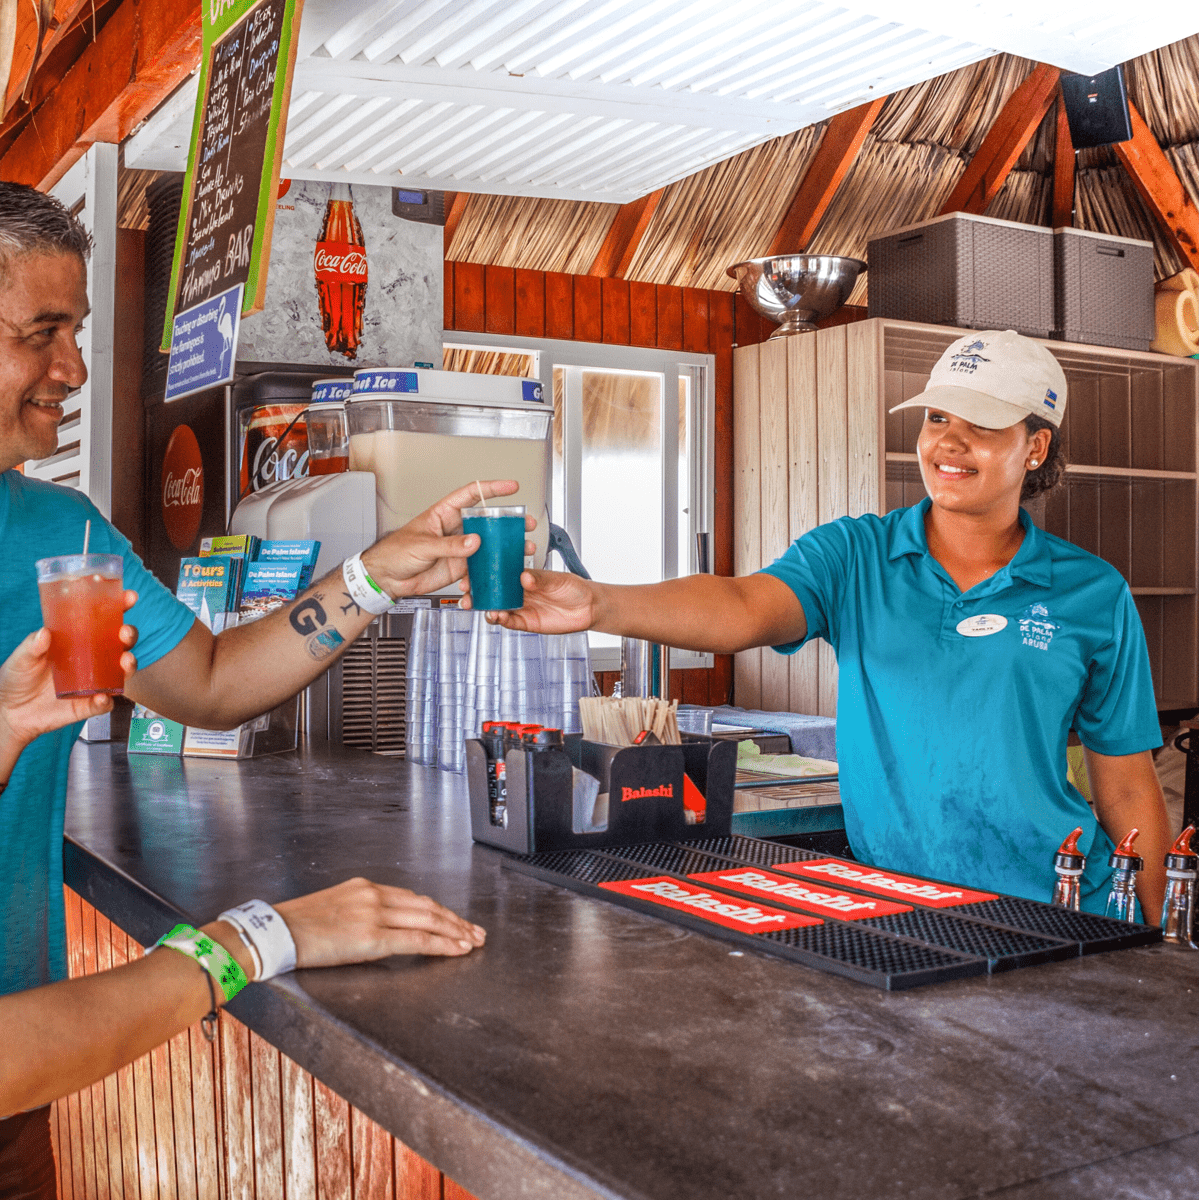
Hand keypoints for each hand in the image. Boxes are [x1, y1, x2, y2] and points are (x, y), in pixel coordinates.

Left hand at [0, 593, 138, 752]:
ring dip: (130, 664)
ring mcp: (94, 681)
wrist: (11, 713)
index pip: (104, 620)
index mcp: (78, 640)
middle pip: (120, 643)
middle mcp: (92, 659)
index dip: (120, 607)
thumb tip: (44, 633)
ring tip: (124, 661)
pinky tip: (102, 696)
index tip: (129, 597)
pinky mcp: (89, 704)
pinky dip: (107, 700)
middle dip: (129, 634)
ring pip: (122, 671)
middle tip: (125, 632)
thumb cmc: (17, 679)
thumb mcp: (21, 658)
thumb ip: (31, 646)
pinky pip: (106, 702)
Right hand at [271, 877, 485, 964]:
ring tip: (471, 941)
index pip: (412, 898)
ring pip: (428, 920)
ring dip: (454, 931)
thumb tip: (379, 929)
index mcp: (365, 887)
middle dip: (455, 920)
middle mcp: (374, 895)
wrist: (274, 932)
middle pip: (427, 906)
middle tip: (475, 931)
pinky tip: (455, 949)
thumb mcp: (334, 908)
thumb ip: (361, 913)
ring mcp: (375, 914)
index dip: (438, 910)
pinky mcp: (371, 936)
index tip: (454, 919)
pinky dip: (441, 944)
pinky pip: (416, 939)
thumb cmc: (296, 927)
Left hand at [360, 480, 535, 598]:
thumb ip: (449, 545)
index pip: (471, 495)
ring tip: (522, 550)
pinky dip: (490, 572)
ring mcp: (460, 549)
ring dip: (506, 548)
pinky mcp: (460, 568)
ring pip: (489, 546)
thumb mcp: (422, 545)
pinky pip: (480, 568)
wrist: (388, 578)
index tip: (511, 486)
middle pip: (488, 521)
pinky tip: (497, 574)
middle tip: (526, 524)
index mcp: (445, 514)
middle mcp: (456, 529)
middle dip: (509, 522)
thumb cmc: (395, 553)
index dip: (492, 488)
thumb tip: (474, 542)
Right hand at [475, 568, 596, 633]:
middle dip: (477, 594)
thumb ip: (540, 579)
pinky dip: (501, 620)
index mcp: (522, 576)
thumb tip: (525, 577)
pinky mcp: (526, 622)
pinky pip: (509, 622)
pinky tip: (498, 617)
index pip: (498, 574)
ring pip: (497, 608)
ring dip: (487, 608)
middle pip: (492, 593)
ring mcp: (521, 607)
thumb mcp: (557, 579)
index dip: (483, 574)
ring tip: (484, 608)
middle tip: (468, 594)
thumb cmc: (574, 587)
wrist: (588, 607)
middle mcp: (518, 592)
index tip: (472, 573)